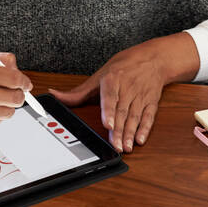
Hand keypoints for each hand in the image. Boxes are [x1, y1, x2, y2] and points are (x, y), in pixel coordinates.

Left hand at [48, 33, 197, 152]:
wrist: (152, 58)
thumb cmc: (123, 67)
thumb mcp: (100, 75)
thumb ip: (78, 92)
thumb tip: (54, 95)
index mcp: (113, 78)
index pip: (110, 96)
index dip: (109, 111)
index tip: (107, 124)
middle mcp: (128, 87)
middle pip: (122, 111)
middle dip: (119, 130)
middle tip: (114, 146)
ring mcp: (140, 95)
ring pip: (135, 116)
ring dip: (130, 133)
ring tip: (125, 147)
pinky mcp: (151, 101)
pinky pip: (149, 116)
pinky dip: (145, 128)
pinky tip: (140, 139)